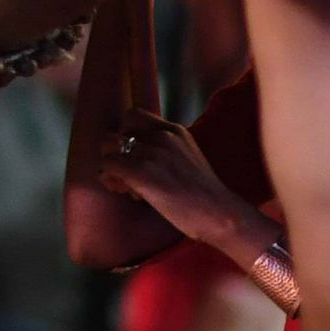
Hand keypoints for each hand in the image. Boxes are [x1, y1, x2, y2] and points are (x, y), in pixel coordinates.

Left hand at [97, 111, 250, 250]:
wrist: (221, 214)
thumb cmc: (205, 195)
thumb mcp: (188, 157)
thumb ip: (166, 150)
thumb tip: (135, 158)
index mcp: (174, 130)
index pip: (133, 115)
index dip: (126, 134)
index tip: (133, 155)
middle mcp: (162, 136)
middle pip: (118, 130)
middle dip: (115, 150)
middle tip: (125, 172)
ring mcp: (152, 153)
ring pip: (108, 147)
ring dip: (111, 166)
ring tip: (125, 185)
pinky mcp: (142, 173)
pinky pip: (109, 166)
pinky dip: (110, 178)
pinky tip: (127, 192)